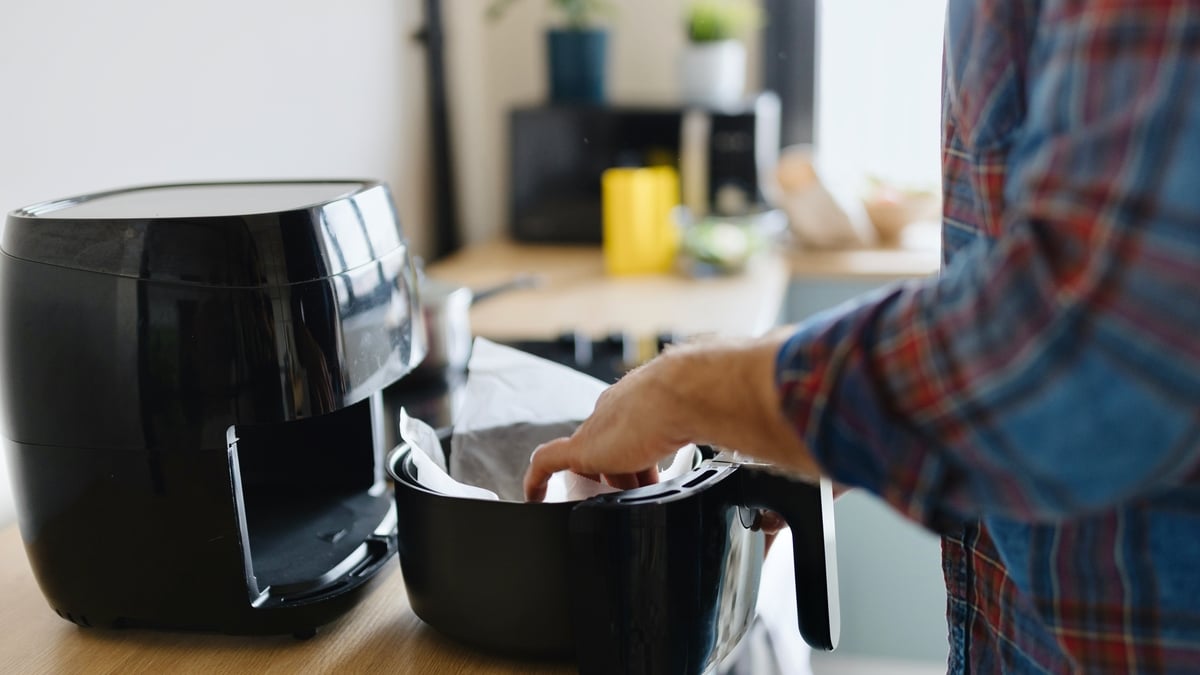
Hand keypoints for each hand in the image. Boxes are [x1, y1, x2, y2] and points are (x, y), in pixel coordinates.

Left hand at [524, 331, 823, 501]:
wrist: (706, 385)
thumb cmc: (735, 398)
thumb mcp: (755, 432)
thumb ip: (776, 455)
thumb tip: (816, 493)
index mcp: (664, 396)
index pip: (650, 426)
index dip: (654, 453)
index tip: (664, 475)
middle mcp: (628, 406)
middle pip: (618, 444)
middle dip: (628, 469)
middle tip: (639, 494)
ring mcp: (604, 426)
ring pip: (589, 457)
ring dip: (596, 479)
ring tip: (600, 503)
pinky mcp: (586, 445)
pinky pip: (549, 463)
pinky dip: (539, 479)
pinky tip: (533, 496)